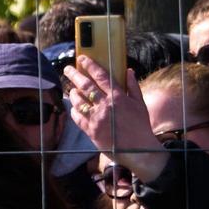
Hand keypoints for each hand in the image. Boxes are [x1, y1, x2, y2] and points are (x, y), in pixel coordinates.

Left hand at [63, 54, 164, 174]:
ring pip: (79, 101)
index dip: (90, 65)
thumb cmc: (141, 126)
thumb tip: (128, 71)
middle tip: (67, 69)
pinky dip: (74, 110)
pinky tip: (74, 107)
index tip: (82, 58)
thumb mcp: (140, 104)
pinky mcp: (91, 131)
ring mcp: (97, 118)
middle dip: (74, 75)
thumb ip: (133, 86)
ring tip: (72, 89)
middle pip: (85, 85)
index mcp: (118, 97)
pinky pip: (77, 118)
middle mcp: (106, 105)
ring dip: (73, 93)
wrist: (138, 150)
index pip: (100, 76)